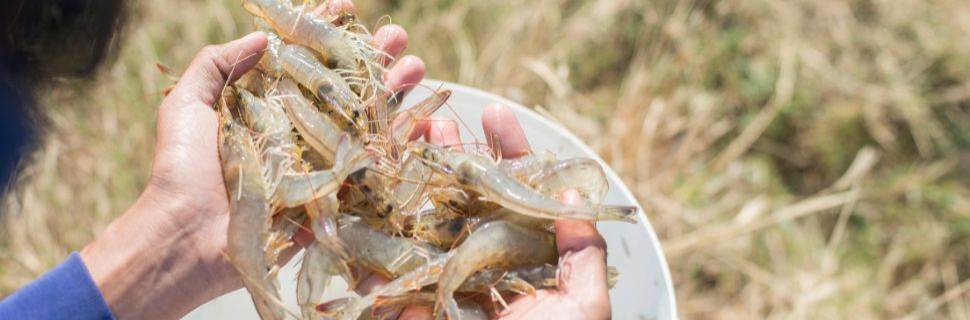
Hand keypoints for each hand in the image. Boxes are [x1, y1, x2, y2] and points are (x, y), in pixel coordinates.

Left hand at [79, 1, 425, 318]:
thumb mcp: (188, 104)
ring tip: (415, 69)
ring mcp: (318, 163)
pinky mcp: (332, 197)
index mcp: (267, 105)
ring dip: (394, 95)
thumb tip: (263, 36)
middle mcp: (298, 130)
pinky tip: (422, 125)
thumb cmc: (182, 170)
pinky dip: (400, 149)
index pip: (305, 61)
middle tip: (398, 38)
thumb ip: (217, 63)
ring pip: (366, 122)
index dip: (328, 34)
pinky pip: (373, 170)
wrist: (187, 235)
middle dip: (374, 60)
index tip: (349, 8)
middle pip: (346, 88)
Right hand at [357, 105, 611, 319]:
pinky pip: (387, 268)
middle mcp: (482, 267)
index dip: (509, 154)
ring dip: (409, 180)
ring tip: (398, 138)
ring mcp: (442, 285)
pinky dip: (372, 233)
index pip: (517, 196)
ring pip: (424, 222)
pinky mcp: (408, 306)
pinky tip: (364, 191)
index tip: (496, 114)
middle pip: (464, 200)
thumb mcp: (584, 310)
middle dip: (449, 156)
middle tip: (435, 117)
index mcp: (524, 262)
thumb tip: (575, 196)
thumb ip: (583, 254)